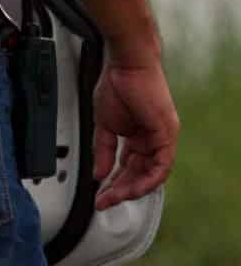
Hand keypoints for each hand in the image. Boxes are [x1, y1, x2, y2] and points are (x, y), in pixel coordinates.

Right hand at [93, 60, 178, 209]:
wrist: (125, 64)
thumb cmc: (116, 85)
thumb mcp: (104, 126)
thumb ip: (104, 151)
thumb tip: (98, 173)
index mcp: (139, 136)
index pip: (130, 167)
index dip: (114, 183)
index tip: (99, 195)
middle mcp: (154, 138)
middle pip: (140, 173)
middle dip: (120, 190)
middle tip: (104, 201)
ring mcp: (162, 136)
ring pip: (153, 173)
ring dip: (132, 189)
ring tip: (114, 197)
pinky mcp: (167, 132)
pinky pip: (162, 164)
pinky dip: (148, 179)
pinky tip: (132, 187)